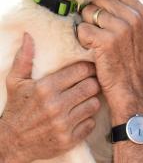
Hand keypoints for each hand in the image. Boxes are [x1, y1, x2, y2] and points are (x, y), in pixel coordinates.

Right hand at [0, 34, 100, 162]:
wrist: (11, 143)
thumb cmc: (16, 109)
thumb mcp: (16, 82)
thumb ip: (24, 58)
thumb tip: (29, 36)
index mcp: (45, 88)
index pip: (81, 70)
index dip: (88, 68)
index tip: (88, 69)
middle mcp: (56, 105)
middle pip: (92, 86)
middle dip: (93, 83)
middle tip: (89, 83)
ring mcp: (63, 124)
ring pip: (94, 104)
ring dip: (91, 100)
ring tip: (84, 99)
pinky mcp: (68, 139)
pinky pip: (91, 123)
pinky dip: (88, 119)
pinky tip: (80, 116)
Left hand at [77, 0, 142, 124]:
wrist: (134, 91)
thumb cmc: (129, 61)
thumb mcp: (135, 31)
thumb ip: (122, 10)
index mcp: (141, 11)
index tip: (95, 5)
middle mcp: (133, 16)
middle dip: (90, 11)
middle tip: (96, 30)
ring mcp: (122, 27)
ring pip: (87, 12)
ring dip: (86, 26)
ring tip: (96, 42)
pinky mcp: (107, 41)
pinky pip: (82, 29)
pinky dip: (82, 40)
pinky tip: (93, 50)